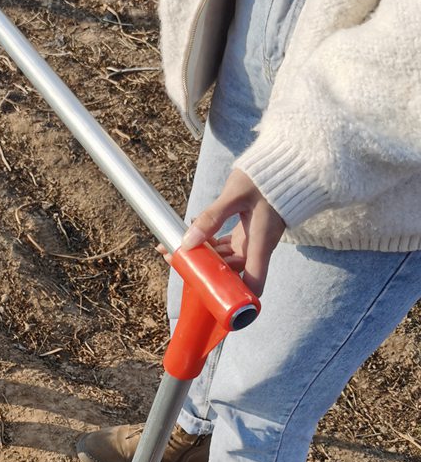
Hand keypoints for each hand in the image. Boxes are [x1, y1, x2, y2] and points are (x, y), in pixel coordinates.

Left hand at [161, 169, 285, 295]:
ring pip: (224, 258)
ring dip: (202, 255)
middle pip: (230, 272)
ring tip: (174, 246)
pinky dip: (209, 243)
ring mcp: (251, 241)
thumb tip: (188, 242)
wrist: (287, 163)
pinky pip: (226, 246)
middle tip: (175, 258)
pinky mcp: (247, 233)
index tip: (213, 298)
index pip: (253, 284)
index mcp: (260, 244)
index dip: (237, 297)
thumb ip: (212, 218)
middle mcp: (257, 247)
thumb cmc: (266, 177)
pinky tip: (193, 234)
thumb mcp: (236, 195)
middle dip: (204, 270)